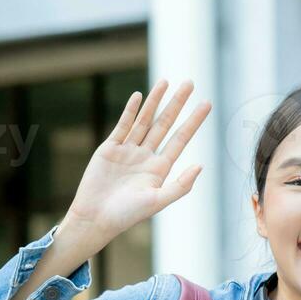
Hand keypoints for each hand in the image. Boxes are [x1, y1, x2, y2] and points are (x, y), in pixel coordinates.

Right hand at [64, 79, 210, 245]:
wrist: (94, 218)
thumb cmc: (126, 215)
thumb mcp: (157, 201)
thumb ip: (180, 185)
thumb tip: (200, 165)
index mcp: (159, 169)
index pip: (180, 139)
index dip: (193, 121)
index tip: (206, 103)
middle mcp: (145, 156)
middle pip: (165, 124)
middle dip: (177, 103)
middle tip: (190, 83)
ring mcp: (127, 151)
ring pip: (144, 120)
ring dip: (155, 101)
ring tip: (166, 81)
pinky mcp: (109, 148)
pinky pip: (123, 126)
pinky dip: (130, 111)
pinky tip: (139, 96)